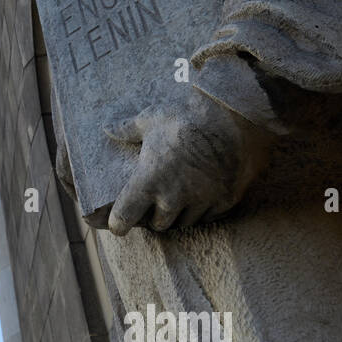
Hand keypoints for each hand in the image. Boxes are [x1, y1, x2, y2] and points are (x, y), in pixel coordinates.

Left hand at [104, 87, 272, 235]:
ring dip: (177, 215)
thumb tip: (107, 128)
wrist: (234, 116)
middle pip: (157, 224)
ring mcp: (201, 201)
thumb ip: (127, 129)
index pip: (124, 217)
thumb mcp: (151, 119)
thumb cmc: (186, 117)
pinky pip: (208, 217)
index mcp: (149, 180)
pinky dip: (201, 210)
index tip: (117, 224)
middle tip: (152, 204)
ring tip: (176, 200)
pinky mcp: (225, 200)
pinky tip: (199, 197)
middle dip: (152, 217)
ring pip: (183, 223)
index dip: (118, 223)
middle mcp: (173, 197)